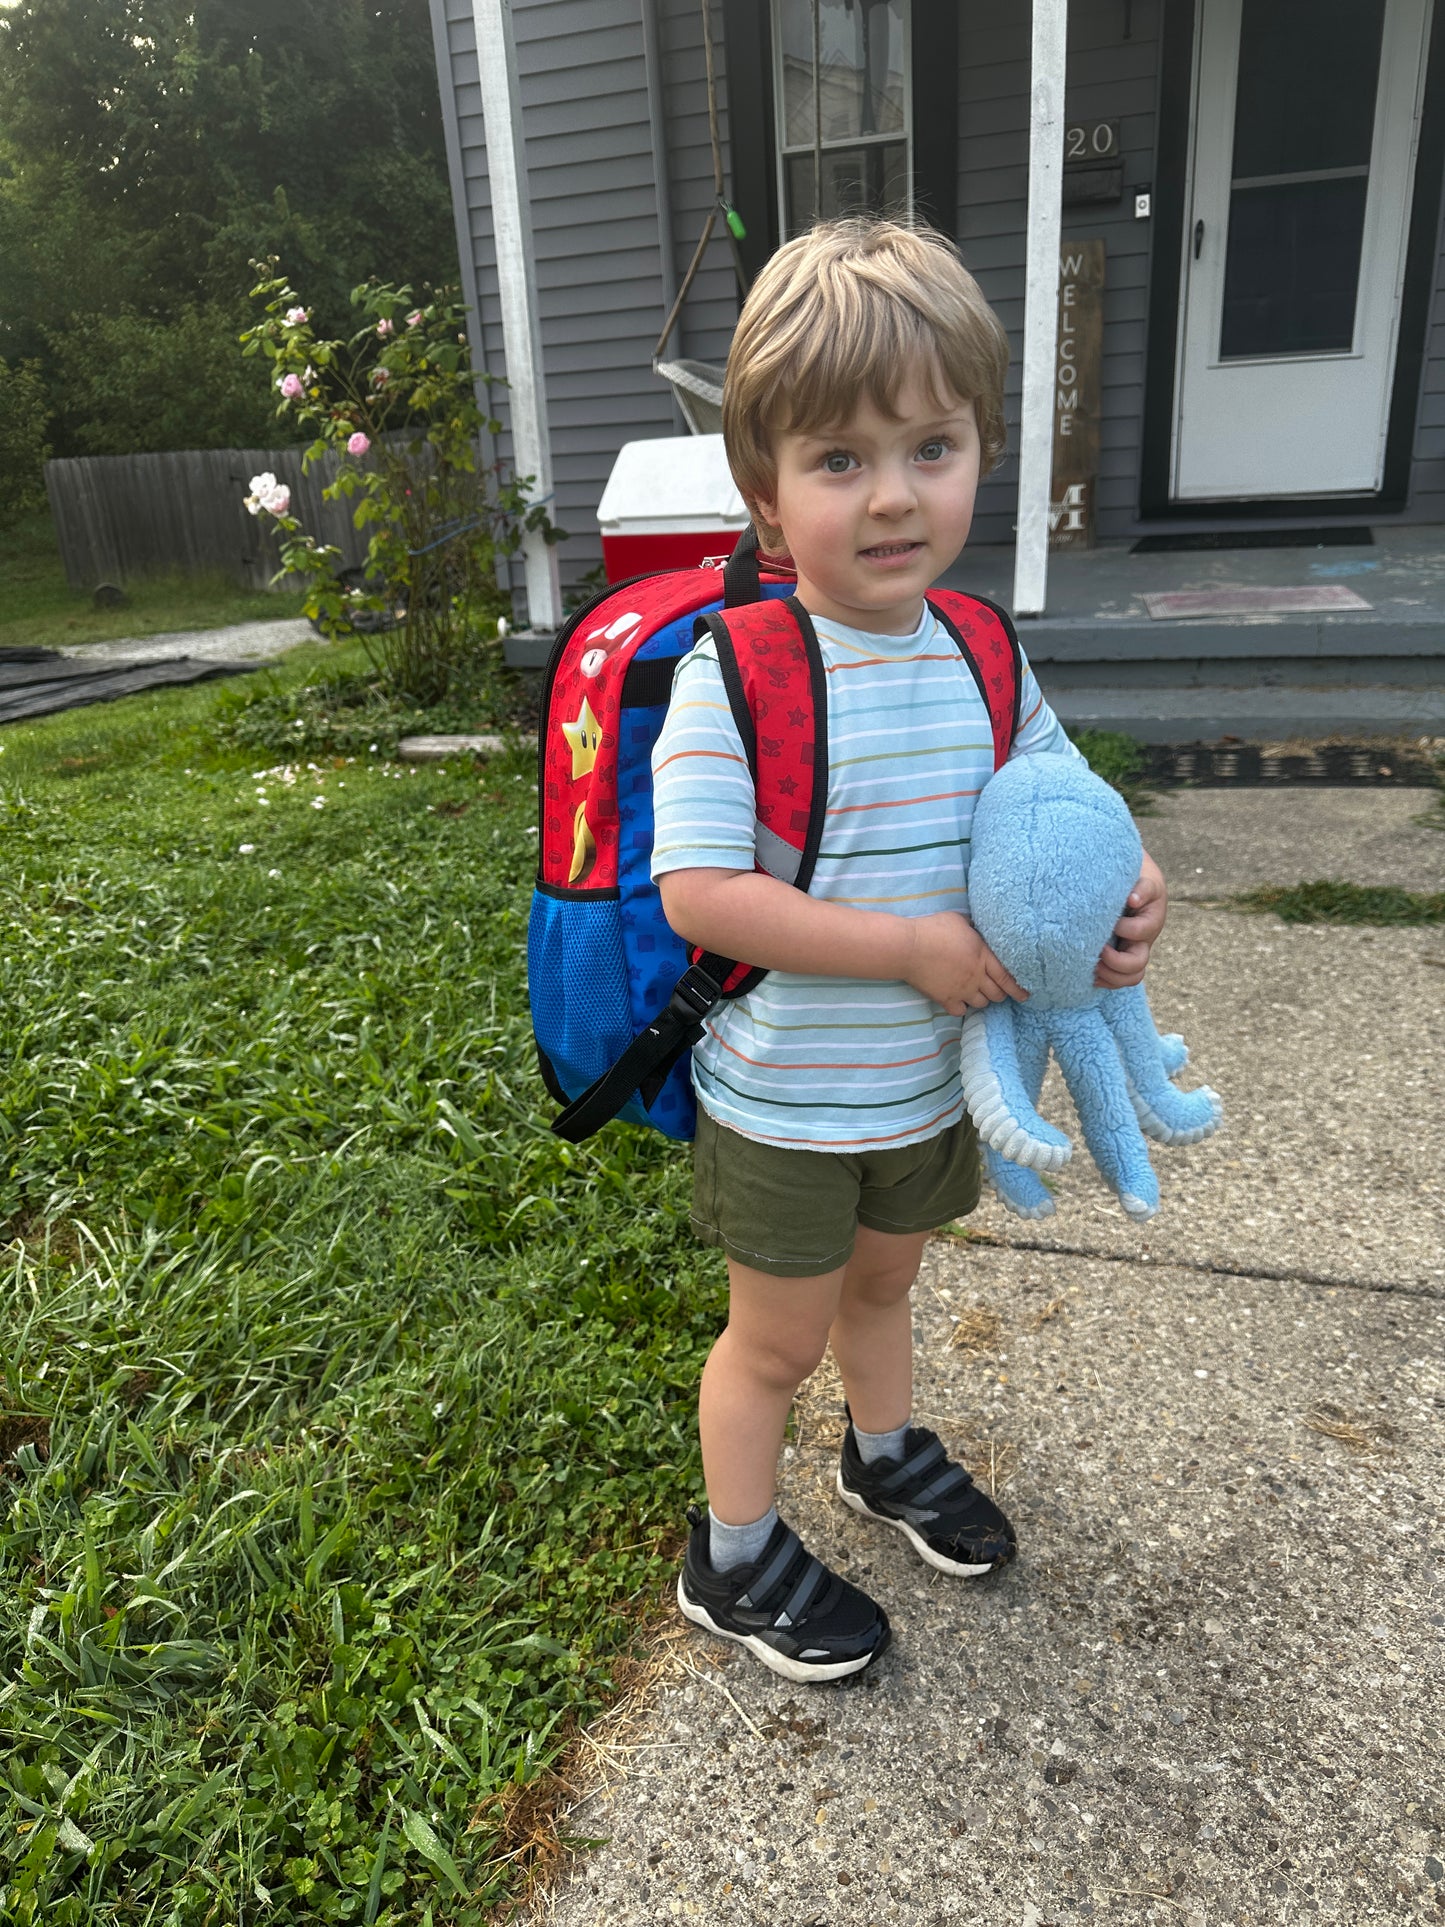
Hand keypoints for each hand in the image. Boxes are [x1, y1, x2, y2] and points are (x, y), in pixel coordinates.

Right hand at [906, 912, 1026, 1013]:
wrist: (909, 947)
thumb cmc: (933, 929)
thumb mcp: (959, 920)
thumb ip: (974, 928)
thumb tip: (980, 927)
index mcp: (983, 956)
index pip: (1008, 977)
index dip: (1019, 988)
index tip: (1026, 995)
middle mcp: (976, 976)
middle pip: (997, 994)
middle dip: (1001, 994)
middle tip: (999, 991)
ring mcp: (961, 989)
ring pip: (982, 1003)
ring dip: (983, 999)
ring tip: (979, 993)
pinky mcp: (945, 998)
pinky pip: (961, 1011)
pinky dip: (963, 1008)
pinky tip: (960, 1001)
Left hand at [1096, 850, 1167, 988]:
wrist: (1132, 883)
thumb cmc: (1136, 879)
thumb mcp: (1143, 878)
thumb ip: (1141, 887)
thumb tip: (1133, 899)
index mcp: (1150, 920)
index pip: (1140, 932)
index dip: (1124, 929)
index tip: (1110, 920)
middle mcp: (1143, 941)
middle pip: (1138, 964)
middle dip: (1115, 962)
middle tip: (1098, 949)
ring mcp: (1132, 952)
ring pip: (1130, 978)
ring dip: (1109, 976)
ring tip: (1091, 965)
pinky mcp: (1120, 959)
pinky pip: (1117, 980)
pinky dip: (1104, 980)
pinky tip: (1087, 972)